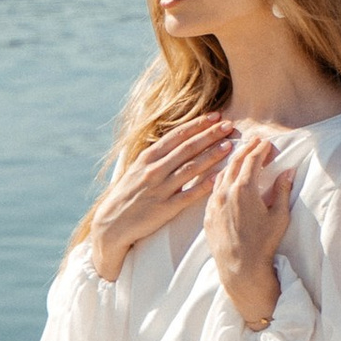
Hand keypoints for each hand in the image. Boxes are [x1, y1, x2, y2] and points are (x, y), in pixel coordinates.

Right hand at [87, 116, 234, 277]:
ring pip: (190, 168)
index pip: (177, 136)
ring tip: (229, 145)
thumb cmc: (128, 194)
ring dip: (211, 155)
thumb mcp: (137, 168)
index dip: (197, 125)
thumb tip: (179, 139)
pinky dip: (203, 186)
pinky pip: (187, 196)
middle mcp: (154, 170)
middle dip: (209, 135)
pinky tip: (218, 178)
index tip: (215, 116)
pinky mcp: (164, 209)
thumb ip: (157, 155)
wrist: (111, 223)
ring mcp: (159, 189)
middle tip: (228, 125)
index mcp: (148, 158)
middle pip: (186, 148)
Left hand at [206, 127, 293, 328]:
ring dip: (231, 163)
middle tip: (254, 142)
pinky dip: (221, 179)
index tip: (266, 143)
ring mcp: (213, 203)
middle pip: (234, 163)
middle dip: (246, 150)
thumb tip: (288, 172)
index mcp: (244, 189)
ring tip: (240, 156)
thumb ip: (282, 191)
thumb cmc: (263, 244)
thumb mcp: (279, 216)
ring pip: (221, 175)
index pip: (252, 160)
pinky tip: (225, 179)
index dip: (260, 149)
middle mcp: (225, 192)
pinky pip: (213, 190)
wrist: (240, 268)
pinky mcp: (207, 215)